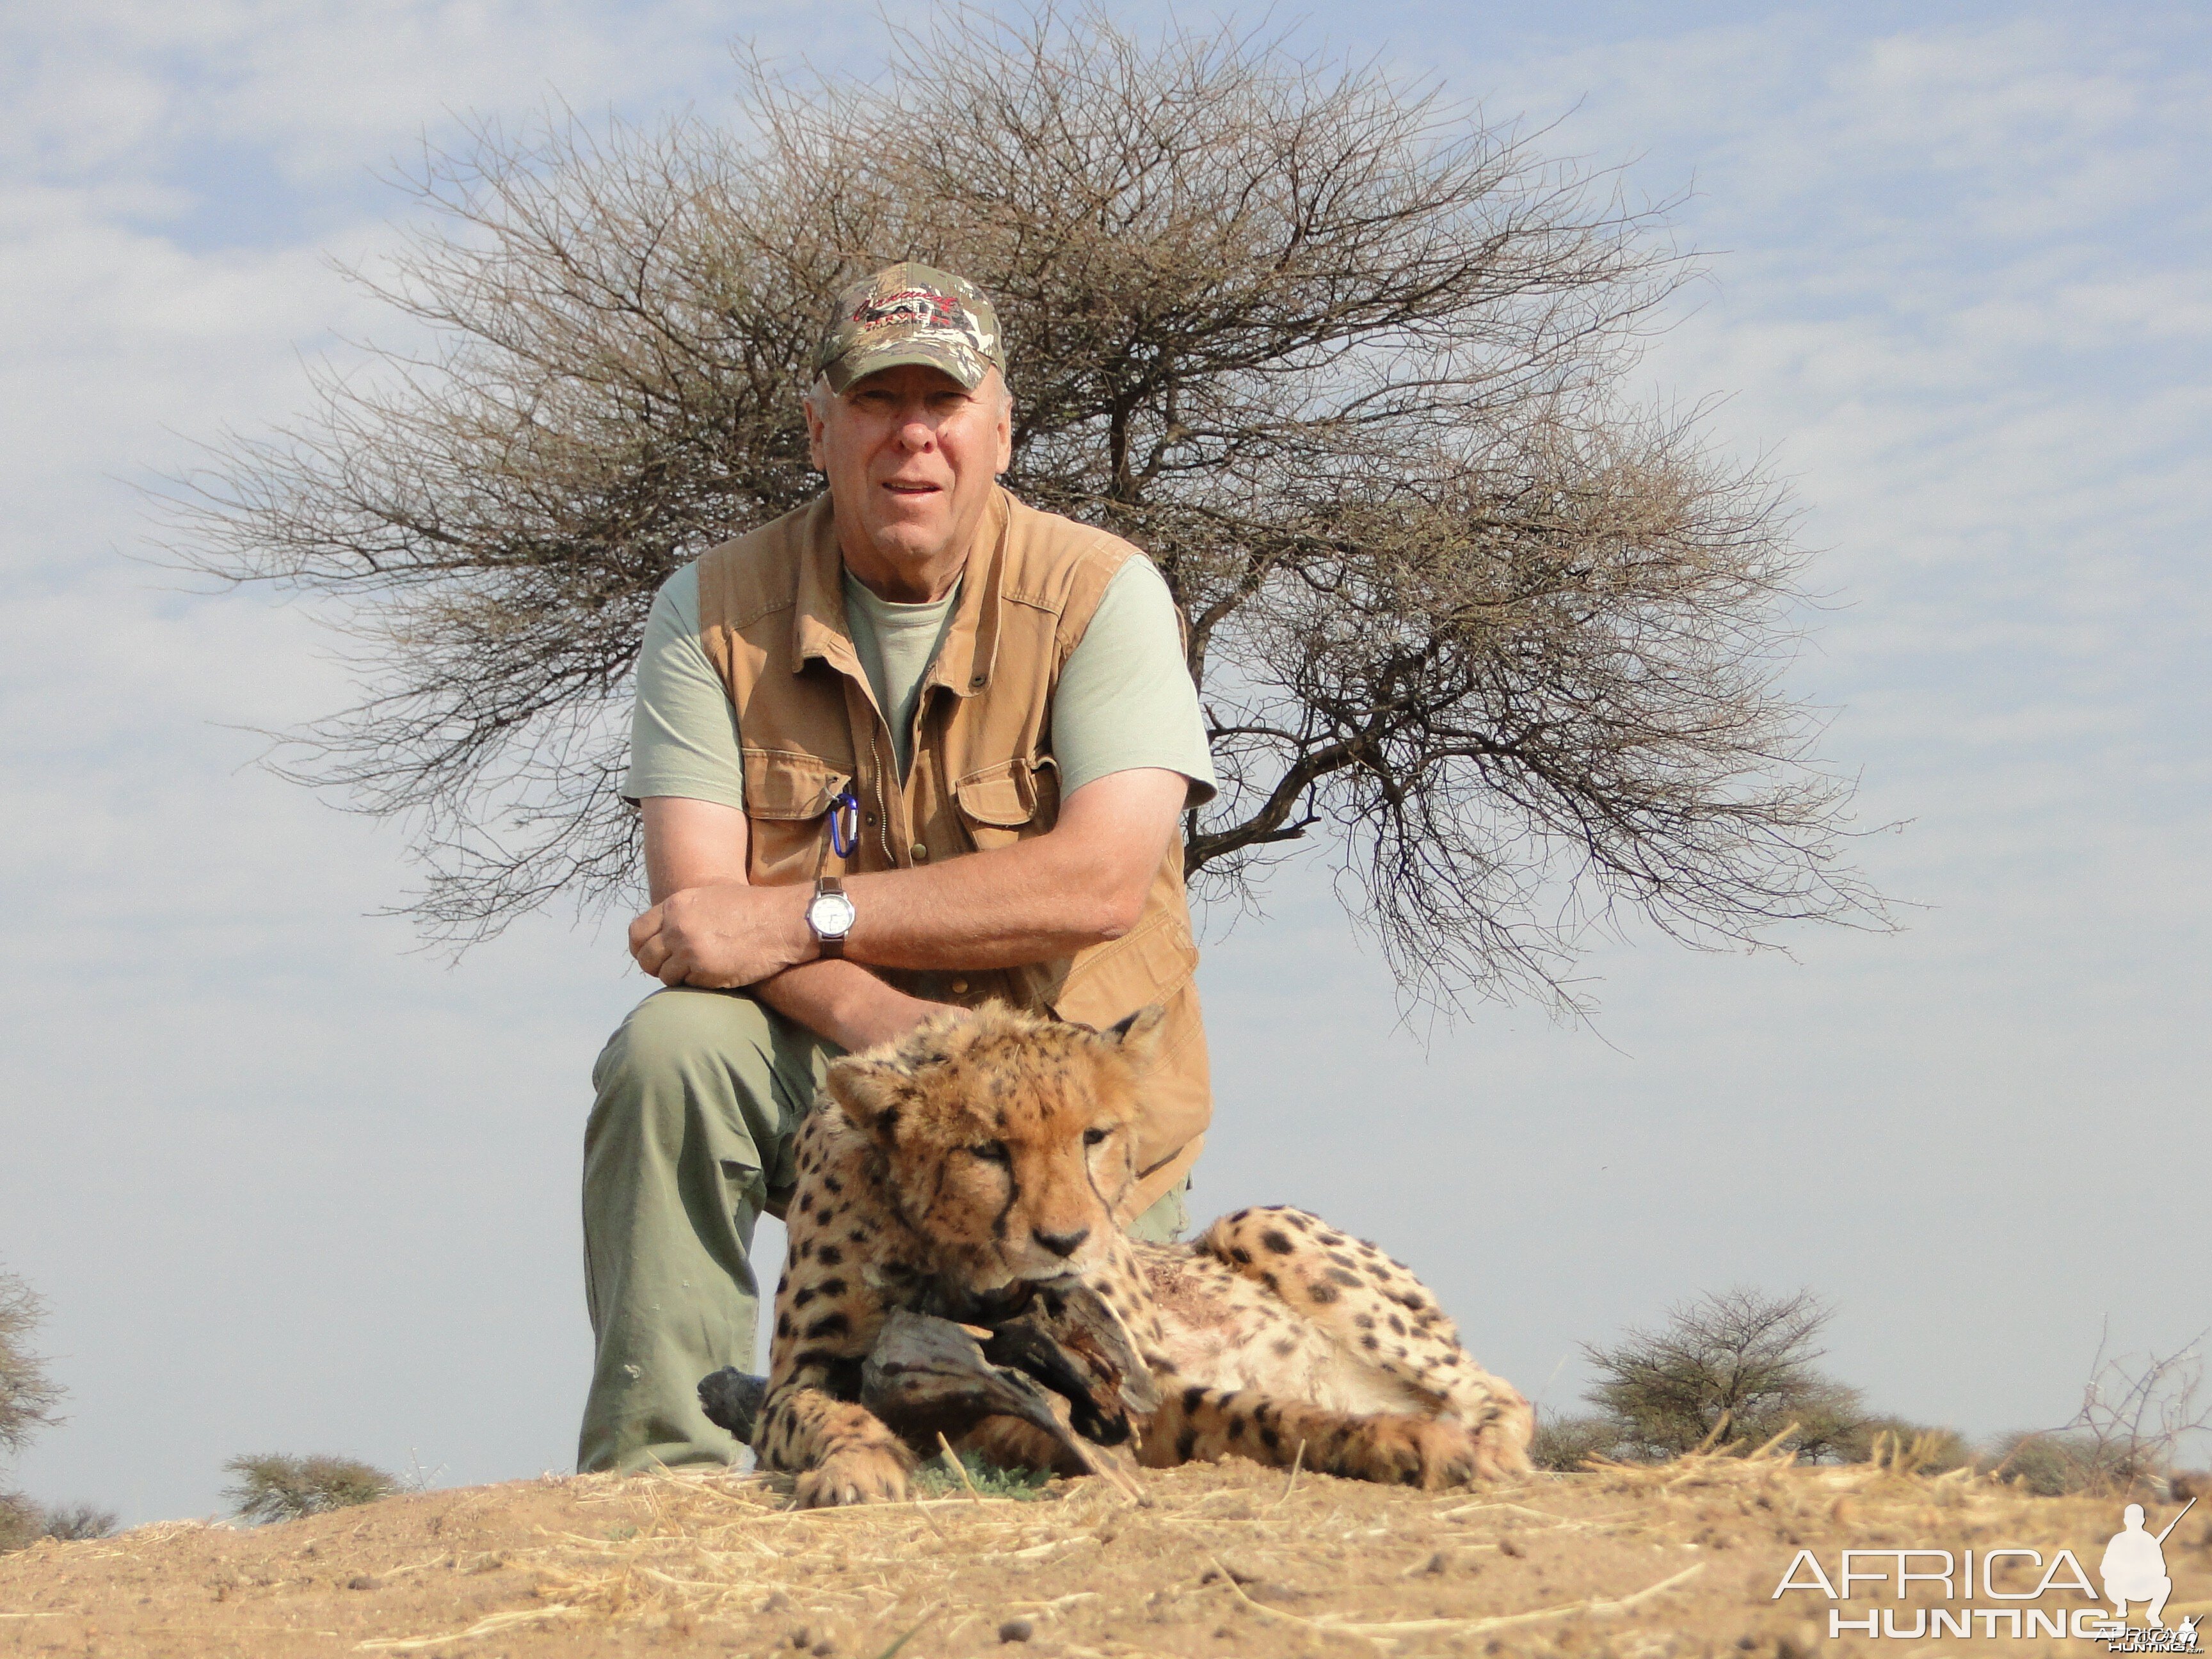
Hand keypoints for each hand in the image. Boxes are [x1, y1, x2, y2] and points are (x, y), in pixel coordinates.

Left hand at [628, 882, 807, 987]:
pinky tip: (715, 973)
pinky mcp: (704, 970)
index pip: (636, 931)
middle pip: (646, 957)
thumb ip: (683, 912)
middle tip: (673, 969)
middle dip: (656, 967)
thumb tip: (663, 931)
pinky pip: (687, 985)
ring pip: (665, 976)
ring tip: (700, 970)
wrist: (782, 921)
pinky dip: (698, 983)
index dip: (639, 948)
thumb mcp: (710, 897)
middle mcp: (677, 927)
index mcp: (675, 905)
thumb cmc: (753, 909)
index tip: (648, 956)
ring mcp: (689, 949)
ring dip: (679, 977)